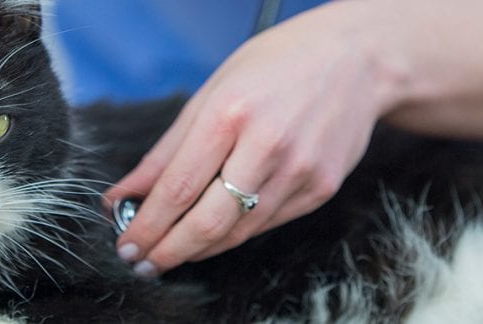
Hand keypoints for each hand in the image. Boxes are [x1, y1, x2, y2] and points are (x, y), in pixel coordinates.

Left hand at [105, 3, 406, 275]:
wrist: (356, 61)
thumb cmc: (276, 67)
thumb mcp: (212, 92)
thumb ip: (167, 150)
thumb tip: (125, 195)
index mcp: (231, 113)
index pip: (178, 187)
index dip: (147, 225)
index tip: (125, 244)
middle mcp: (268, 145)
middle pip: (208, 222)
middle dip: (168, 251)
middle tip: (142, 262)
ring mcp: (300, 171)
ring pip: (238, 232)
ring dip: (198, 250)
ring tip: (171, 253)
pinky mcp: (321, 189)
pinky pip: (266, 225)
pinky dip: (233, 235)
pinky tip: (213, 235)